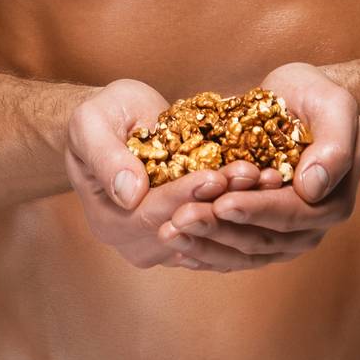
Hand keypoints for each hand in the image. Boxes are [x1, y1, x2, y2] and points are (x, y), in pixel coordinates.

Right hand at [64, 79, 263, 268]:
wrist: (115, 123)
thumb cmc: (99, 117)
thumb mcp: (91, 124)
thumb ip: (106, 157)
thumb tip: (130, 194)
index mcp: (110, 220)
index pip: (151, 214)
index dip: (184, 195)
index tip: (214, 175)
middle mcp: (136, 242)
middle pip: (186, 227)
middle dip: (221, 201)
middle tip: (252, 175)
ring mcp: (165, 243)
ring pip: (209, 229)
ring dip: (240, 205)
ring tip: (268, 177)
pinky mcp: (190, 232)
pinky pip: (219, 225)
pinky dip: (244, 206)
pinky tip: (268, 183)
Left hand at [156, 62, 359, 272]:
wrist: (303, 101)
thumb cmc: (319, 97)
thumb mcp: (335, 106)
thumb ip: (333, 146)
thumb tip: (313, 187)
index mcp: (332, 202)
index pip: (291, 214)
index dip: (255, 210)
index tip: (221, 202)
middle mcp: (310, 228)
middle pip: (262, 240)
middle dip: (219, 230)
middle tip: (179, 219)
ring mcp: (284, 236)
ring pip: (243, 252)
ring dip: (204, 244)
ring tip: (168, 232)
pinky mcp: (260, 233)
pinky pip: (233, 252)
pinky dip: (205, 251)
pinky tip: (176, 247)